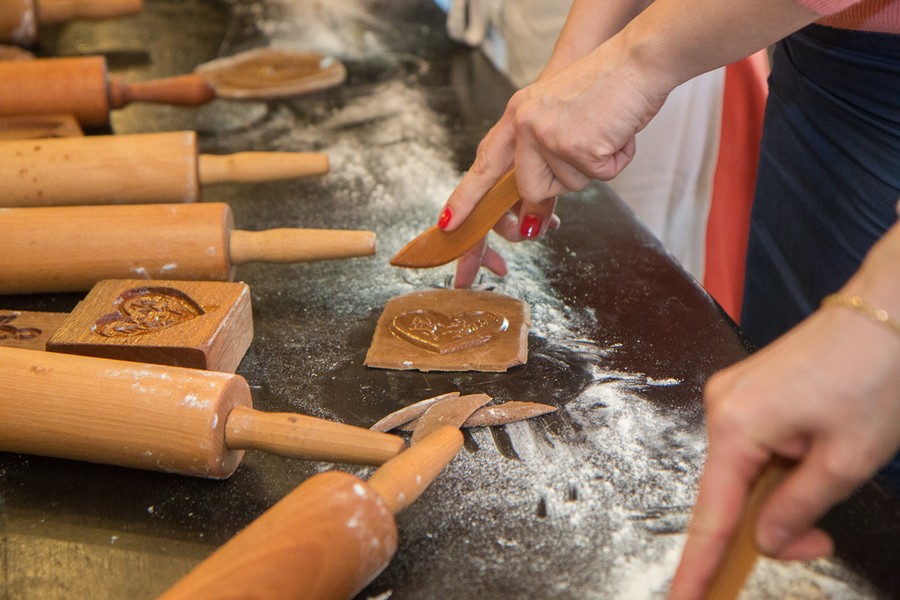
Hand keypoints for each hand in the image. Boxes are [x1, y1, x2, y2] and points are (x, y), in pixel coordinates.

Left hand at [440, 38, 664, 286]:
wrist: (639, 60)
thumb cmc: (606, 88)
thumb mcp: (561, 120)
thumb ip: (542, 162)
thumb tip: (533, 216)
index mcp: (517, 115)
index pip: (484, 164)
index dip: (466, 197)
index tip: (449, 222)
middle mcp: (525, 124)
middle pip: (531, 189)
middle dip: (561, 184)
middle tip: (583, 151)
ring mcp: (549, 135)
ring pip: (568, 186)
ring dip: (594, 167)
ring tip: (604, 131)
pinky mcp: (576, 146)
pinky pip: (599, 176)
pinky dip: (616, 160)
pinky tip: (617, 132)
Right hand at [669, 305, 899, 599]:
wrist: (890, 308)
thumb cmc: (874, 374)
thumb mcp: (846, 459)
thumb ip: (798, 507)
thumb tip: (767, 540)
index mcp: (736, 424)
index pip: (711, 514)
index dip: (699, 566)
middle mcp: (721, 406)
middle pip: (729, 492)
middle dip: (769, 526)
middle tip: (820, 541)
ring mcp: (733, 394)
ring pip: (743, 470)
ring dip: (779, 494)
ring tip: (831, 479)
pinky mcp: (749, 389)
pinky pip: (752, 445)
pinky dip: (777, 468)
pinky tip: (812, 460)